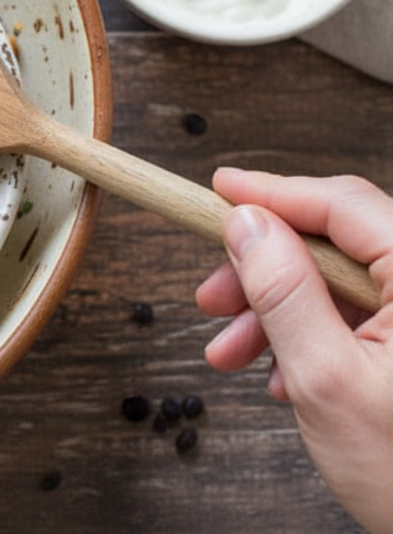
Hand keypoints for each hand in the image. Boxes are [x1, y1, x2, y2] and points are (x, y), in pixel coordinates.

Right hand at [196, 168, 392, 533]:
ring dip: (277, 312)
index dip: (272, 194)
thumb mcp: (326, 380)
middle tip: (209, 298)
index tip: (219, 189)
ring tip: (230, 354)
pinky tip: (282, 376)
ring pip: (340, 284)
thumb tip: (246, 223)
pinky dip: (311, 336)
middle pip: (335, 244)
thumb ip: (283, 291)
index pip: (342, 205)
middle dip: (263, 271)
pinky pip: (359, 317)